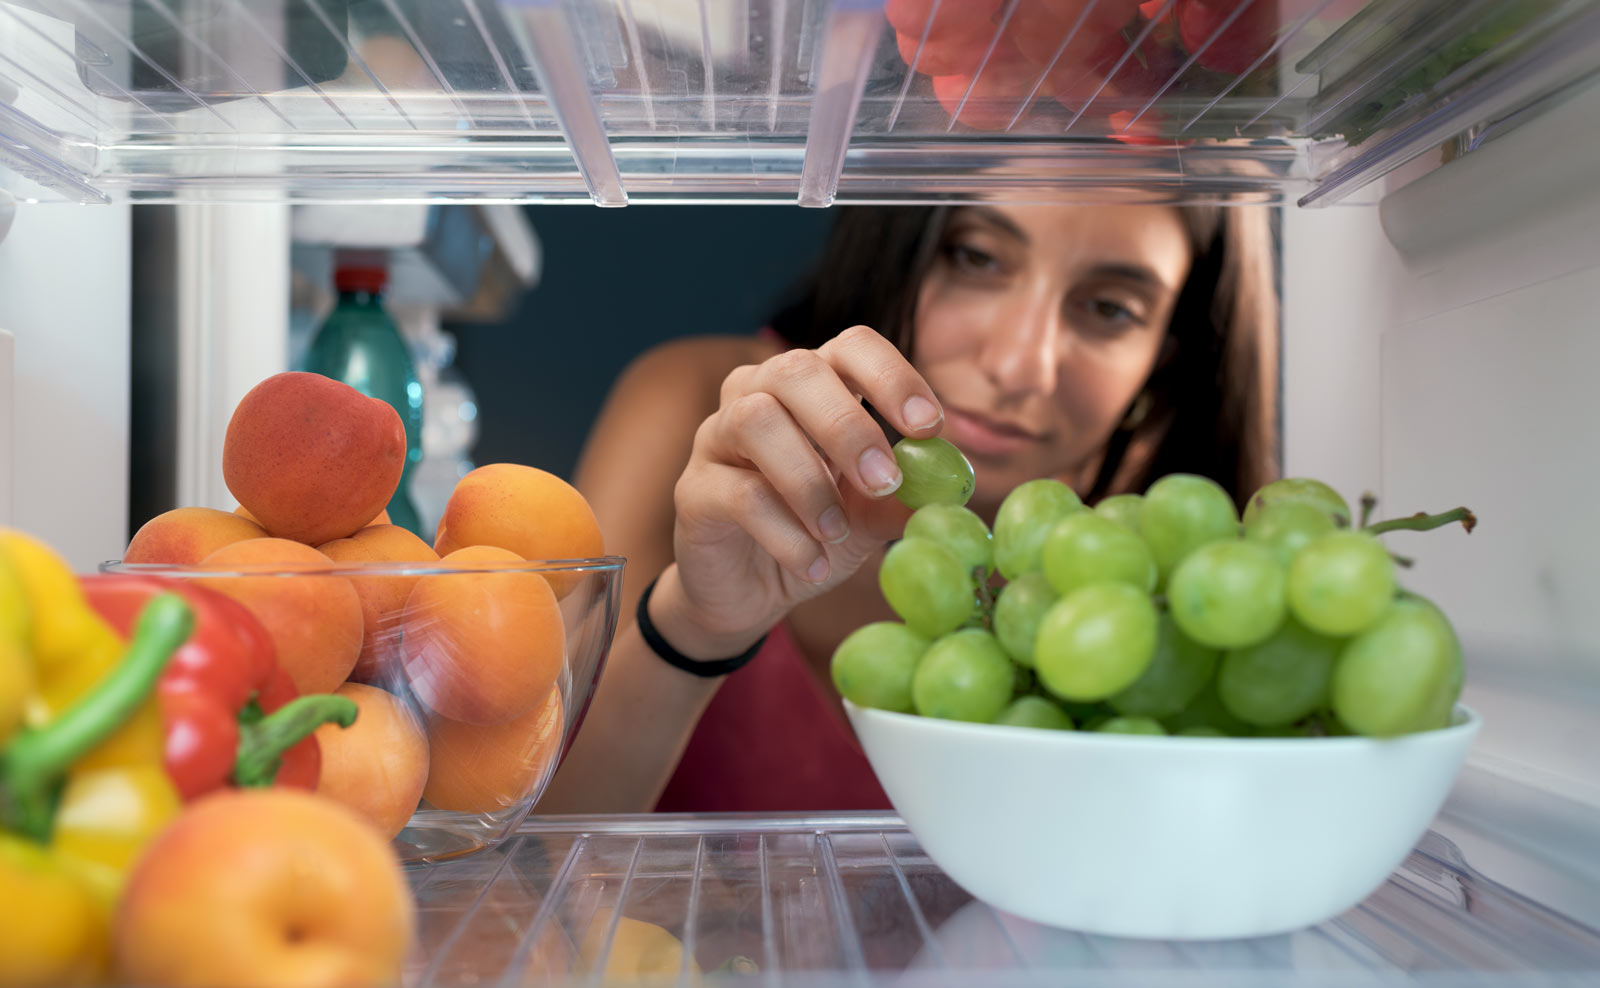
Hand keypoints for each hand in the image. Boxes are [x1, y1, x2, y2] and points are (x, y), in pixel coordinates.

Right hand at [658, 326, 943, 656]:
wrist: (751, 592)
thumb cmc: (815, 534)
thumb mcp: (869, 518)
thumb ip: (901, 499)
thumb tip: (947, 488)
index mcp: (813, 386)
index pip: (850, 346)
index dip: (892, 376)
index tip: (929, 426)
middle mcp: (758, 394)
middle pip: (796, 370)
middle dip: (848, 426)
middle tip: (884, 481)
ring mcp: (716, 437)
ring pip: (755, 421)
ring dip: (808, 480)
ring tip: (837, 532)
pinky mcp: (692, 490)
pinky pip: (737, 494)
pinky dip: (784, 533)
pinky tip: (814, 565)